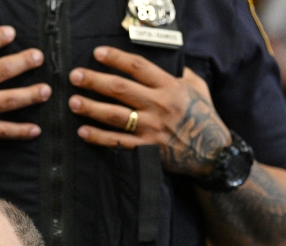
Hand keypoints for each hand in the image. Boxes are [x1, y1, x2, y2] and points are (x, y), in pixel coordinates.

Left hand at [68, 46, 230, 176]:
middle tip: (75, 76)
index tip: (98, 54)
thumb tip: (166, 61)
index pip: (138, 67)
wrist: (212, 152)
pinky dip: (99, 137)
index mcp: (169, 87)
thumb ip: (179, 73)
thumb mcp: (197, 87)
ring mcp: (150, 128)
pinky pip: (117, 142)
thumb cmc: (204, 116)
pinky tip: (82, 131)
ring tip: (73, 102)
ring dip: (91, 108)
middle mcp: (158, 105)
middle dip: (95, 81)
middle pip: (120, 90)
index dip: (116, 59)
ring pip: (115, 116)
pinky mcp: (146, 148)